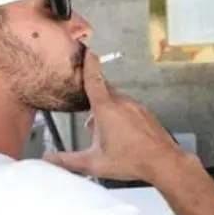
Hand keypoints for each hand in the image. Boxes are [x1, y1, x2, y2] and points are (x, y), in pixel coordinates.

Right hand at [44, 51, 186, 180]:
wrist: (164, 162)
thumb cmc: (132, 161)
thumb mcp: (94, 163)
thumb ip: (68, 161)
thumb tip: (49, 160)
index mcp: (106, 109)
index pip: (94, 80)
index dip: (89, 64)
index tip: (87, 51)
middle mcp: (122, 103)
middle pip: (103, 93)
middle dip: (94, 104)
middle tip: (91, 122)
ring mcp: (136, 107)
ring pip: (116, 103)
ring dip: (107, 114)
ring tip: (107, 138)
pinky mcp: (146, 114)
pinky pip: (128, 110)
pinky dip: (121, 119)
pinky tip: (122, 138)